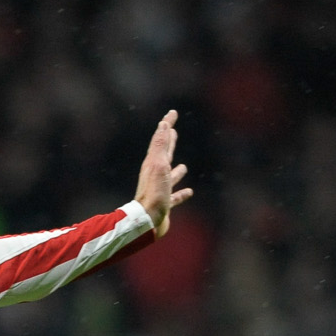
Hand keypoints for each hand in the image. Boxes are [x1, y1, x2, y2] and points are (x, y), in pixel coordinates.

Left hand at [134, 109, 193, 237]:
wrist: (146, 222)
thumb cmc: (153, 193)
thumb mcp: (158, 165)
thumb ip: (161, 146)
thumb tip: (163, 124)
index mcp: (153, 164)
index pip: (160, 139)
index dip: (167, 125)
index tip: (172, 113)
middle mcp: (155, 175)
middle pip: (164, 155)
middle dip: (169, 142)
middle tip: (172, 131)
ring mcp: (159, 190)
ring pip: (170, 177)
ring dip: (176, 171)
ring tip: (184, 167)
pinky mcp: (164, 204)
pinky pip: (175, 196)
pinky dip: (181, 193)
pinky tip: (189, 192)